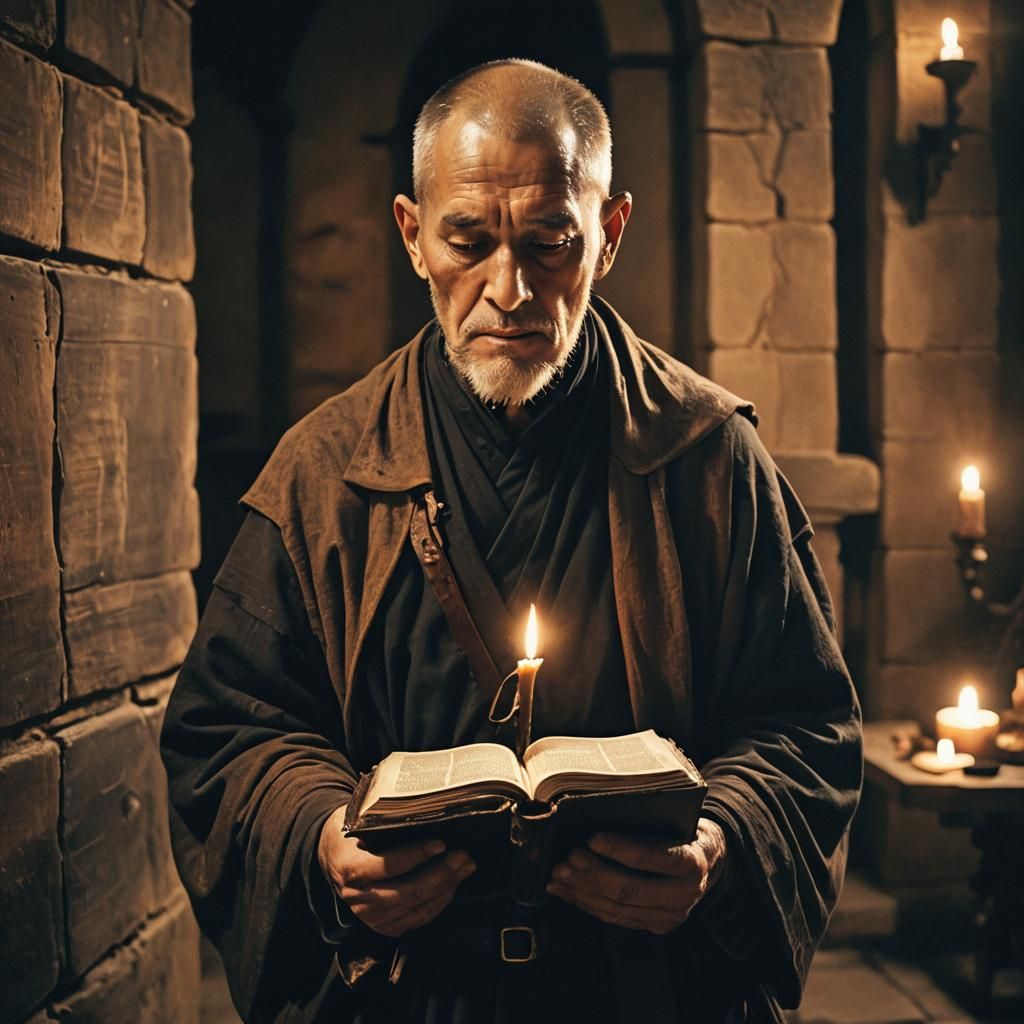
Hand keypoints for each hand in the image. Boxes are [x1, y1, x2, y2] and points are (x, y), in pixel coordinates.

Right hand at [317, 805, 475, 936]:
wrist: (332, 856)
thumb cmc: (350, 833)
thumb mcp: (357, 820)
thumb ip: (382, 821)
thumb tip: (424, 811)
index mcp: (350, 868)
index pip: (387, 866)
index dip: (416, 855)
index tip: (440, 843)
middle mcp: (359, 898)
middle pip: (408, 892)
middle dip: (441, 873)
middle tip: (463, 855)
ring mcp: (371, 917)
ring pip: (416, 908)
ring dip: (446, 887)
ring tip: (465, 867)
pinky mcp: (384, 926)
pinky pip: (417, 919)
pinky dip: (439, 902)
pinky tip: (452, 885)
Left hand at [545, 818, 726, 934]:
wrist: (709, 860)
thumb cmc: (683, 829)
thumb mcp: (676, 818)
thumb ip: (647, 821)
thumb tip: (596, 813)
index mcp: (692, 861)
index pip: (654, 857)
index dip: (620, 849)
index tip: (592, 838)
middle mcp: (684, 894)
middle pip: (631, 889)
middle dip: (593, 874)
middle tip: (567, 859)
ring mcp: (670, 915)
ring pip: (618, 908)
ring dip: (582, 892)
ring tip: (558, 875)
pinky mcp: (654, 926)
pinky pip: (615, 918)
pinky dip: (586, 903)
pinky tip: (565, 890)